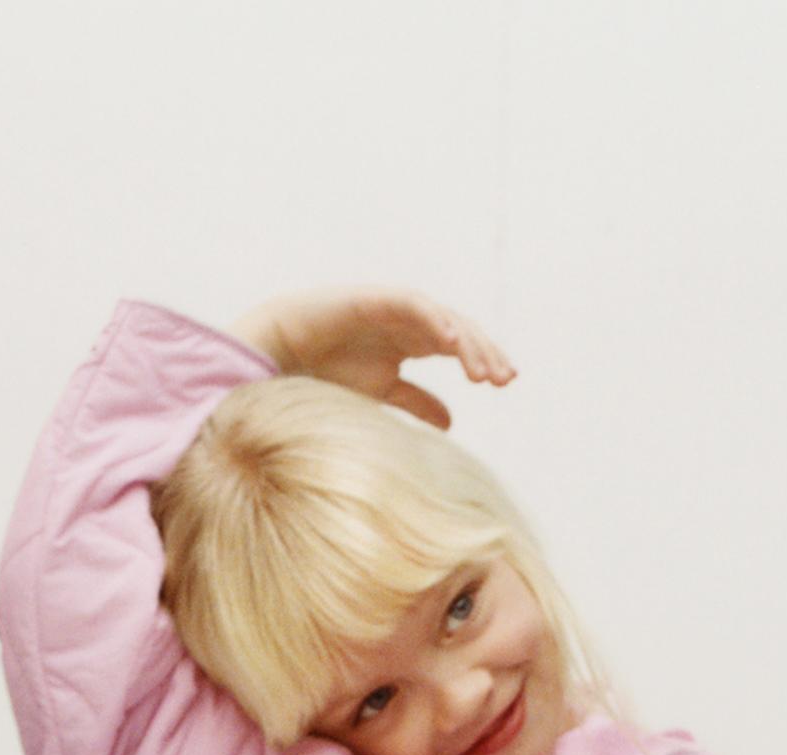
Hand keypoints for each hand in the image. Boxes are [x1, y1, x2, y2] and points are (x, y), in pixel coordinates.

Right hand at [224, 285, 515, 427]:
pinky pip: (412, 305)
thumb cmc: (325, 373)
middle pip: (458, 331)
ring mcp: (391, 308)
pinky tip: (450, 340)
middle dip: (483, 351)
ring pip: (442, 318)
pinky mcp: (374, 300)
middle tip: (504, 378)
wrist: (281, 355)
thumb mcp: (381, 395)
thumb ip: (416, 403)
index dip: (483, 360)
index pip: (458, 347)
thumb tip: (451, 423)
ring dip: (465, 341)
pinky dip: (433, 319)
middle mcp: (407, 322)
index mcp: (412, 341)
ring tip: (482, 370)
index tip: (504, 382)